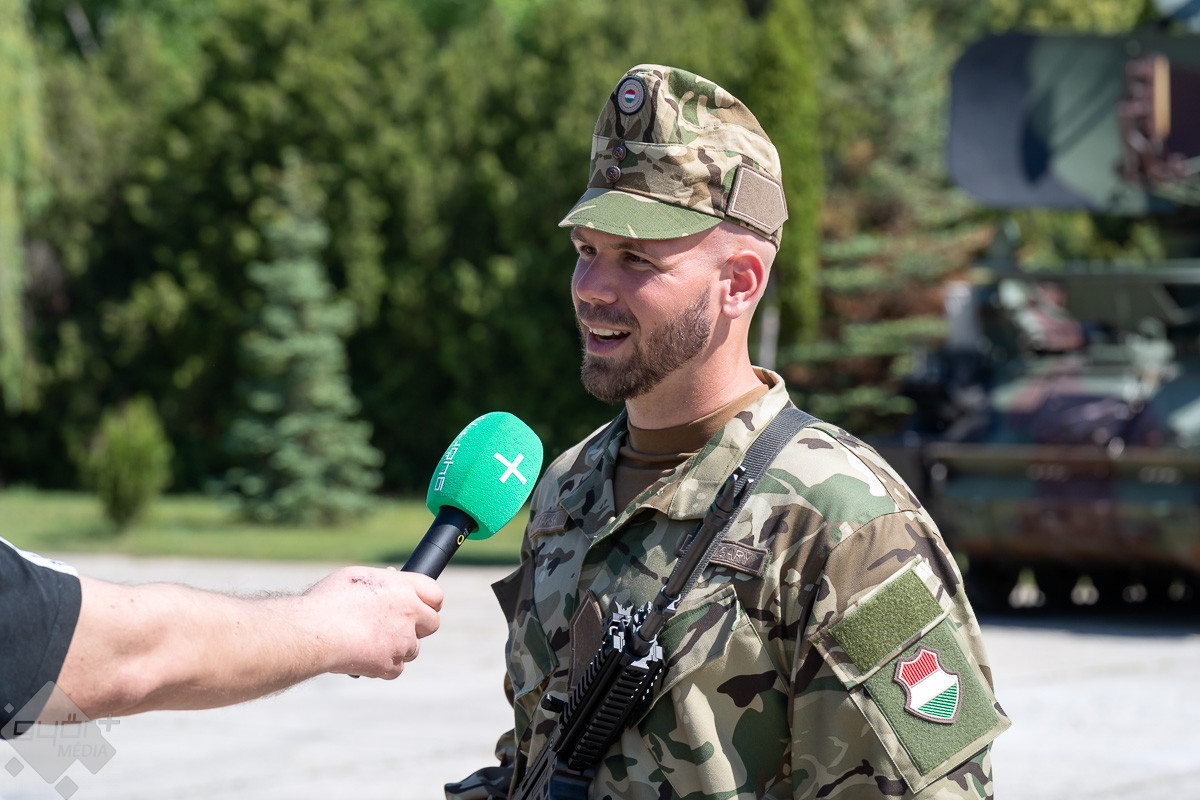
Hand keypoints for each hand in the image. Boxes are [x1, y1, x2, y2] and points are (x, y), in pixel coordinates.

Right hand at [301, 566, 443, 678]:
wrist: (313, 632)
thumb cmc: (327, 602)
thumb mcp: (355, 578)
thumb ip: (380, 580)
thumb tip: (392, 577)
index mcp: (402, 587)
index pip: (435, 594)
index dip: (429, 602)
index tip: (421, 607)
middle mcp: (409, 613)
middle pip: (432, 624)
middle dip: (418, 627)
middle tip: (397, 627)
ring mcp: (402, 640)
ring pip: (413, 649)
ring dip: (398, 648)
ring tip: (370, 642)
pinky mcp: (391, 664)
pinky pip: (395, 668)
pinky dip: (382, 666)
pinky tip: (364, 657)